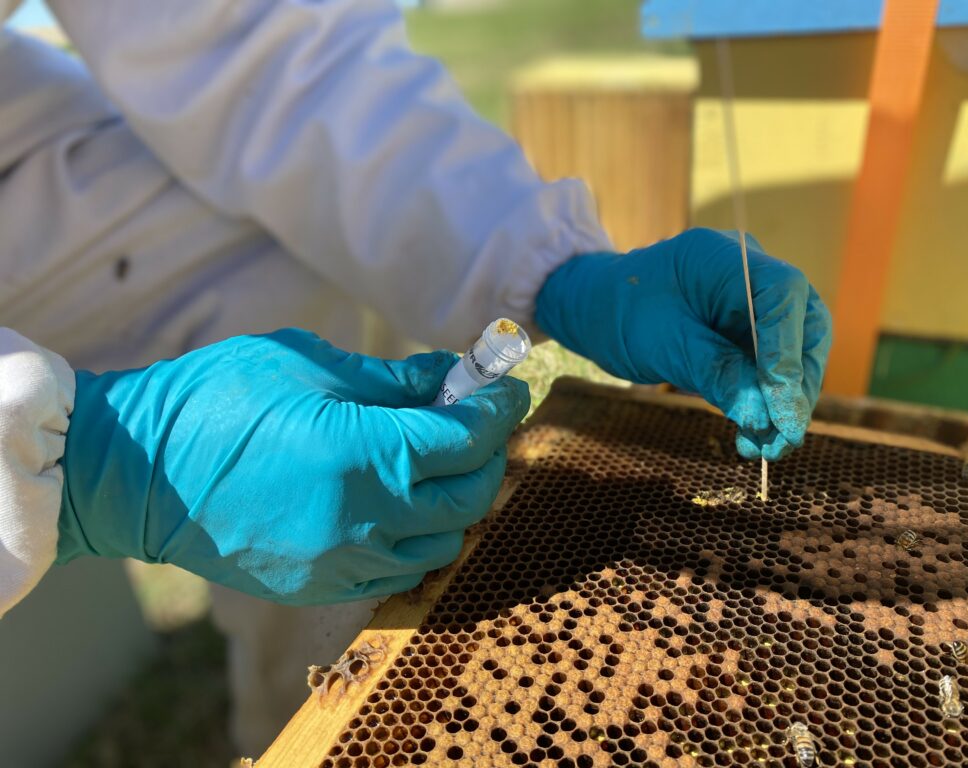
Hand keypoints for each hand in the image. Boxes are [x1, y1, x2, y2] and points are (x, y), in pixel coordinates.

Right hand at [57, 329, 528, 604]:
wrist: (135, 473)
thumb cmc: (216, 401)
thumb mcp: (310, 367)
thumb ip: (393, 380)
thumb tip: (454, 375)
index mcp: (360, 454)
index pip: (465, 439)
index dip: (497, 410)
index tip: (509, 387)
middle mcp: (362, 519)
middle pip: (468, 496)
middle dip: (489, 454)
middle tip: (483, 421)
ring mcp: (342, 561)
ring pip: (445, 542)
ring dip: (461, 501)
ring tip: (447, 463)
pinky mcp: (321, 587)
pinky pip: (402, 571)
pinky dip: (423, 538)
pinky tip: (408, 505)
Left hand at [535, 228, 830, 459]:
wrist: (592, 307)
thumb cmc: (618, 312)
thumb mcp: (662, 344)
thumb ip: (715, 372)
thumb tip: (763, 415)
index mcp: (727, 258)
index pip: (783, 298)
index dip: (790, 356)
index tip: (784, 410)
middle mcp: (751, 274)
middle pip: (802, 325)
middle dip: (798, 385)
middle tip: (785, 436)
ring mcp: (751, 303)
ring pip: (793, 352)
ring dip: (785, 403)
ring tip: (768, 448)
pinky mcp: (745, 332)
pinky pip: (769, 367)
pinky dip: (766, 402)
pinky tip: (755, 437)